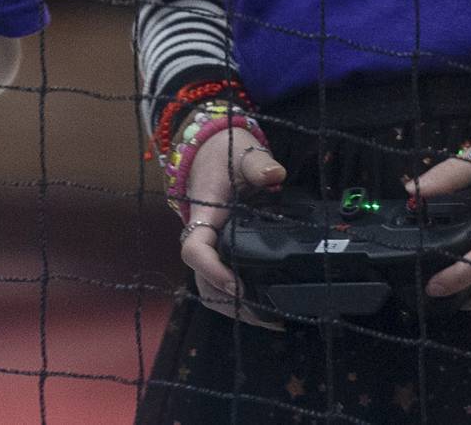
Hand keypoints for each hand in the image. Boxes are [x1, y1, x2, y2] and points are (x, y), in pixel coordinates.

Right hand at [179, 133, 286, 330]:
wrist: (210, 150)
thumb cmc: (225, 153)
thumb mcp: (243, 153)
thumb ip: (257, 164)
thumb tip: (275, 174)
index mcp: (204, 215)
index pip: (196, 248)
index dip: (211, 270)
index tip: (237, 285)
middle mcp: (202, 236)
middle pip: (202, 279)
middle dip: (228, 301)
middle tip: (264, 316)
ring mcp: (209, 246)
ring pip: (209, 286)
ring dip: (232, 308)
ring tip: (269, 321)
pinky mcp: (219, 251)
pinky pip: (218, 282)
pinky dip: (235, 302)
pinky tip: (263, 312)